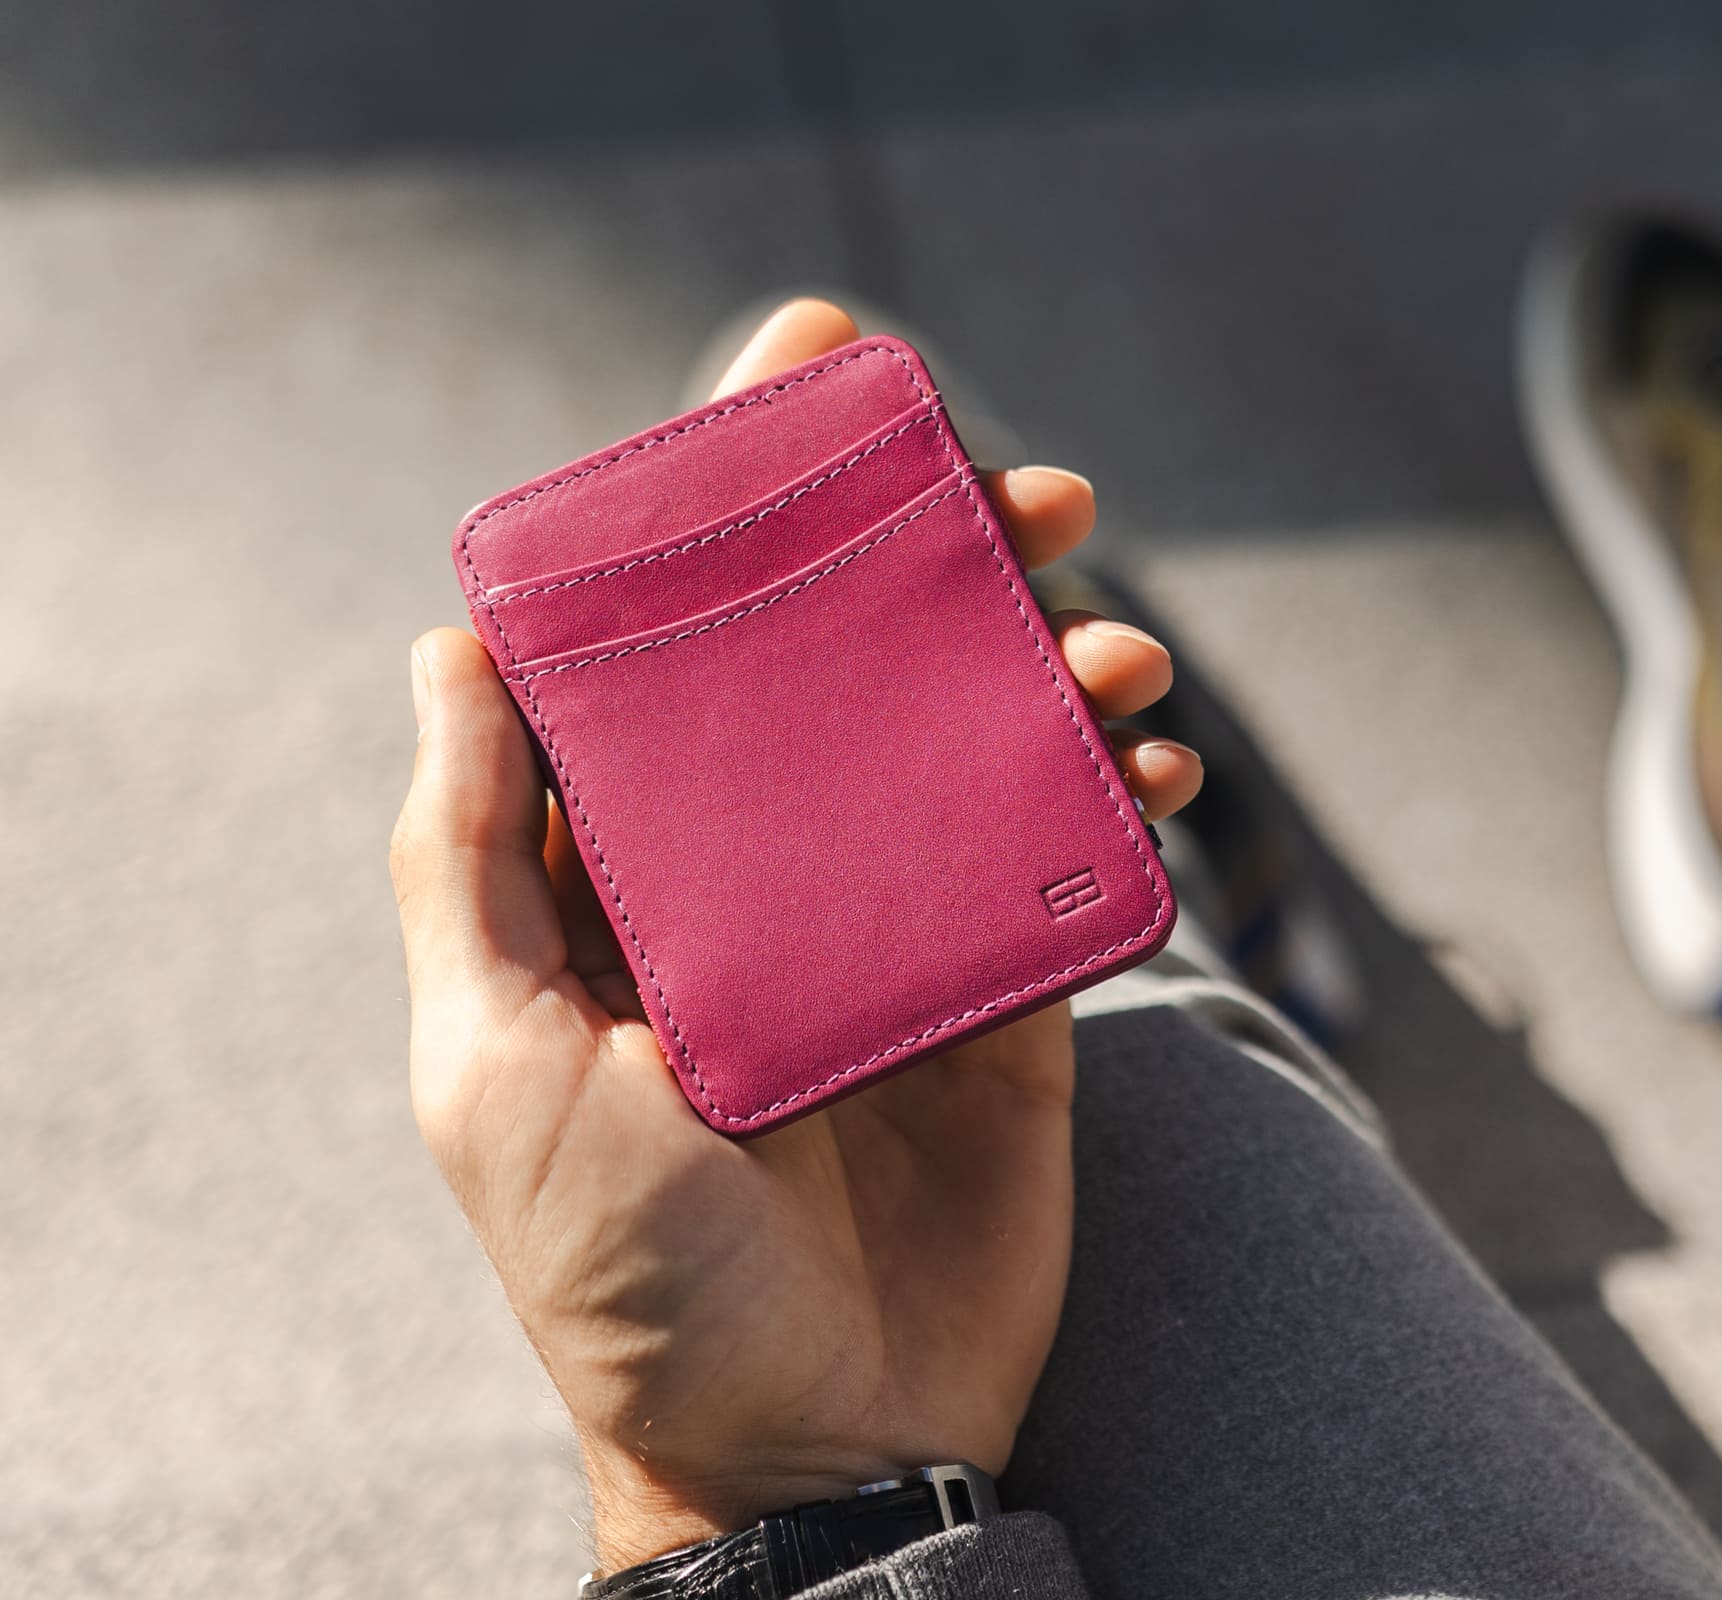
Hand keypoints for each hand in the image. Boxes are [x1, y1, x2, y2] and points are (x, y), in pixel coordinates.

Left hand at [389, 301, 1202, 1572]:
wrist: (814, 1447)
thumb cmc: (629, 1277)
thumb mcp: (501, 1066)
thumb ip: (475, 862)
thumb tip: (453, 649)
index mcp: (637, 869)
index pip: (685, 640)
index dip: (741, 499)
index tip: (811, 373)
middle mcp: (771, 876)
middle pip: (855, 659)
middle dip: (936, 550)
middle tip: (1024, 485)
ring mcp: (899, 929)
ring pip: (979, 736)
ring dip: (1052, 655)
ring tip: (1114, 639)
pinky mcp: (1010, 992)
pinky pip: (1072, 856)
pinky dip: (1120, 789)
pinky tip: (1154, 763)